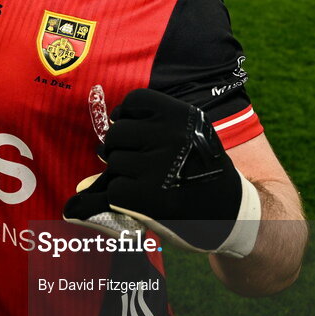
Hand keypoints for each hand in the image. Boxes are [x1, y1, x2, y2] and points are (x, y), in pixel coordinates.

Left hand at [64, 89, 260, 256]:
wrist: (232, 214)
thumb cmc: (201, 173)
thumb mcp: (187, 140)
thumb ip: (147, 136)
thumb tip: (82, 181)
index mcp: (182, 115)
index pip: (135, 101)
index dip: (126, 117)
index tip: (132, 130)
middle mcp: (172, 135)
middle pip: (117, 133)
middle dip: (119, 150)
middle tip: (138, 164)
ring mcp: (160, 165)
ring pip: (114, 162)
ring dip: (123, 175)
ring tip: (149, 183)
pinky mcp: (149, 196)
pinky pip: (114, 189)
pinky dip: (122, 198)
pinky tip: (145, 200)